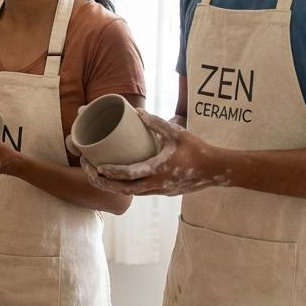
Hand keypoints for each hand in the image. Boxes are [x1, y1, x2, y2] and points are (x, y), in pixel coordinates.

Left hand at [71, 110, 226, 196]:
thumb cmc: (198, 149)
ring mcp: (160, 191)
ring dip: (113, 187)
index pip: (130, 175)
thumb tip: (138, 112)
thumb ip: (157, 123)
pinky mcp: (163, 192)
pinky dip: (125, 187)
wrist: (217, 170)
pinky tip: (117, 179)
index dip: (111, 173)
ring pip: (130, 193)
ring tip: (96, 175)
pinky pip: (139, 192)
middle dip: (103, 182)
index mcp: (159, 171)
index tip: (96, 167)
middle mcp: (156, 185)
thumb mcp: (178, 133)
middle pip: (124, 190)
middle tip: (88, 171)